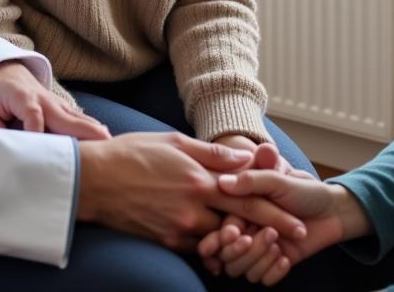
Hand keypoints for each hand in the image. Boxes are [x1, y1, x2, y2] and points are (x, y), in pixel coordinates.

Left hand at [0, 61, 109, 139]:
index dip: (36, 131)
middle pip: (63, 116)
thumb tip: (2, 150)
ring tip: (108, 142)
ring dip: (91, 128)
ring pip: (75, 117)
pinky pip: (77, 118)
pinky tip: (105, 137)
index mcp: (22, 97)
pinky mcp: (61, 108)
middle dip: (81, 130)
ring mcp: (55, 103)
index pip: (33, 115)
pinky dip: (91, 126)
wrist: (4, 70)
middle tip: (100, 143)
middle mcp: (44, 99)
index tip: (41, 151)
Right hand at [77, 132, 308, 253]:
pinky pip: (199, 251)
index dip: (276, 210)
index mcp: (199, 179)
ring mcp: (180, 229)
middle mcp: (194, 207)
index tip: (299, 219)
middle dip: (272, 231)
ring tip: (264, 244)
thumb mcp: (174, 142)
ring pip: (222, 241)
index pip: (247, 198)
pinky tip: (226, 248)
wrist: (94, 181)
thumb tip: (245, 158)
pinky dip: (215, 249)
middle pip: (242, 223)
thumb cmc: (133, 153)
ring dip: (243, 242)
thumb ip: (212, 153)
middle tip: (297, 238)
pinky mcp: (167, 242)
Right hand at [198, 171, 371, 284]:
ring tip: (278, 241)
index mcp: (239, 208)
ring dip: (260, 258)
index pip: (218, 228)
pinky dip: (273, 271)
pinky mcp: (272, 263)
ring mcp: (258, 249)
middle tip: (268, 233)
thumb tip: (224, 182)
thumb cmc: (303, 188)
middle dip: (243, 249)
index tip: (235, 231)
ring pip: (242, 269)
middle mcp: (245, 230)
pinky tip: (286, 257)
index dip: (222, 235)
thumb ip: (252, 180)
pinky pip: (261, 279)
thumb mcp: (278, 178)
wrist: (331, 209)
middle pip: (227, 254)